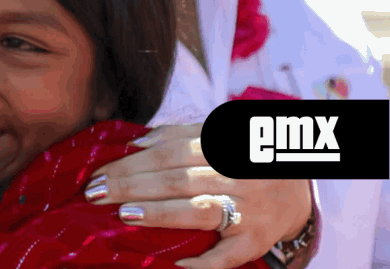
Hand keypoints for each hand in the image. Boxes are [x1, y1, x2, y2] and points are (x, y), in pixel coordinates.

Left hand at [85, 123, 312, 268]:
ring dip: (160, 213)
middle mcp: (237, 176)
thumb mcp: (217, 139)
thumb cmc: (243, 161)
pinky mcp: (257, 240)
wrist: (299, 189)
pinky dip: (203, 261)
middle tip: (95, 193)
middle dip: (131, 186)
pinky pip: (229, 255)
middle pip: (176, 179)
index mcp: (223, 146)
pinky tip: (175, 263)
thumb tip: (136, 143)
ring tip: (124, 213)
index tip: (96, 174)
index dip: (130, 163)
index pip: (167, 154)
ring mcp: (249, 209)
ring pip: (198, 209)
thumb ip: (178, 137)